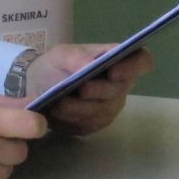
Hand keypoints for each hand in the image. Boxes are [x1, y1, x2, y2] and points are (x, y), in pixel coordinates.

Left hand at [26, 44, 152, 134]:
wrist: (37, 86)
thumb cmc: (56, 65)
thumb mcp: (61, 54)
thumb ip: (75, 56)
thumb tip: (90, 64)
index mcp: (117, 61)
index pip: (141, 61)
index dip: (133, 67)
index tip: (114, 71)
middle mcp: (119, 85)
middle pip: (120, 89)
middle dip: (100, 90)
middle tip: (81, 89)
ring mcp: (109, 107)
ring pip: (103, 111)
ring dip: (82, 108)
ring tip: (60, 104)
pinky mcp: (96, 124)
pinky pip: (90, 124)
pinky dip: (73, 119)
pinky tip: (58, 114)